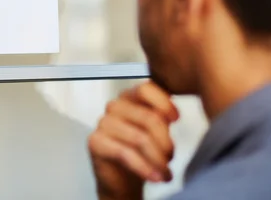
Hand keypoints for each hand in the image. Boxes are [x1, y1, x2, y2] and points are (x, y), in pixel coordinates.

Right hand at [88, 82, 178, 199]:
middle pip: (148, 117)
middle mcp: (114, 107)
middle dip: (165, 141)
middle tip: (170, 157)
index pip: (145, 88)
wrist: (122, 180)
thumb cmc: (141, 153)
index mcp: (129, 98)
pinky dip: (145, 168)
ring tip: (165, 172)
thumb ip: (161, 116)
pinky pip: (125, 153)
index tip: (175, 119)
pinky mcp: (95, 142)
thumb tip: (173, 114)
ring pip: (139, 137)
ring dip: (157, 159)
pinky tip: (155, 177)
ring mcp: (103, 123)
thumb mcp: (157, 130)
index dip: (164, 103)